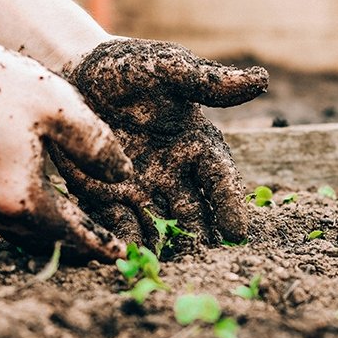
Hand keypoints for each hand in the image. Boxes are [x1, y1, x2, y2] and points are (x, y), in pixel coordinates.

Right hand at [0, 40, 132, 259]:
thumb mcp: (58, 106)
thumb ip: (96, 146)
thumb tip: (123, 176)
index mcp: (22, 198)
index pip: (72, 234)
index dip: (100, 244)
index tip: (122, 254)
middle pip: (47, 241)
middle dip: (78, 246)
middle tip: (106, 246)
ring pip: (24, 233)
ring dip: (54, 235)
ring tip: (80, 228)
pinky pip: (5, 218)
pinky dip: (31, 219)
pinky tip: (43, 203)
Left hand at [51, 38, 267, 247]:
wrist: (77, 72)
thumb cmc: (128, 68)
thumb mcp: (167, 68)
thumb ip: (207, 81)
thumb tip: (261, 80)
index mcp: (196, 144)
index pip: (219, 179)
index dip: (229, 204)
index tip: (237, 232)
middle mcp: (173, 173)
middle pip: (193, 212)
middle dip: (200, 238)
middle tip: (204, 263)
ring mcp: (141, 188)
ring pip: (159, 225)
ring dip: (165, 247)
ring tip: (168, 269)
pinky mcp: (107, 195)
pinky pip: (119, 223)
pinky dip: (125, 240)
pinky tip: (127, 257)